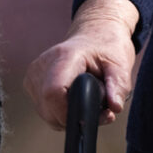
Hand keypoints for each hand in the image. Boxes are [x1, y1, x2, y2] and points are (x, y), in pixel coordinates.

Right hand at [25, 0, 140, 130]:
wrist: (94, 35)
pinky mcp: (31, 83)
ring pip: (47, 114)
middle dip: (75, 117)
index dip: (69, 112)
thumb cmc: (107, 47)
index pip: (53, 92)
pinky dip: (61, 112)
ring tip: (89, 101)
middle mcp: (43, 65)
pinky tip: (75, 99)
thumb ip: (118, 86)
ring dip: (69, 116)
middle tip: (100, 110)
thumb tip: (114, 107)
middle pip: (49, 108)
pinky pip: (45, 110)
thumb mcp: (120, 64)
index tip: (92, 115)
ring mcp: (34, 74)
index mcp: (64, 56)